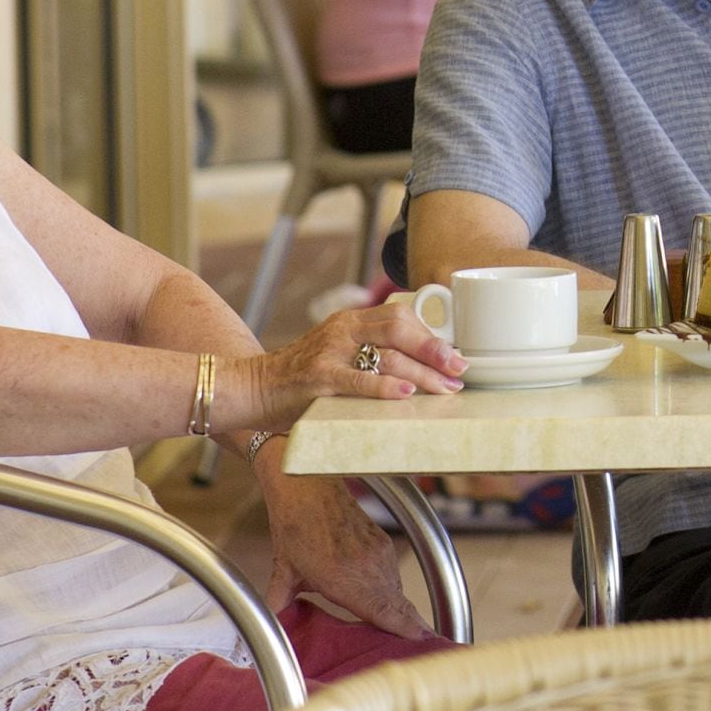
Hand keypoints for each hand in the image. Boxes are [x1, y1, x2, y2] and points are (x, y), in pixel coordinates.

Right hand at [249, 301, 464, 422]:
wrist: (251, 388)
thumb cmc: (300, 379)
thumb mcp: (338, 355)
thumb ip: (370, 355)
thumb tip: (420, 371)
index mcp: (351, 321)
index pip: (400, 317)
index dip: (432, 335)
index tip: (456, 355)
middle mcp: (342, 329)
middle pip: (399, 330)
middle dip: (435, 350)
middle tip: (459, 370)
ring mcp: (329, 352)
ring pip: (385, 354)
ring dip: (421, 372)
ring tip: (444, 388)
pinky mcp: (316, 377)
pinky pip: (356, 379)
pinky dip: (383, 385)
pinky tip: (404, 393)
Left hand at [255, 470, 431, 639]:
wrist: (309, 486)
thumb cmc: (294, 527)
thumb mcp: (283, 571)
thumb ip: (280, 604)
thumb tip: (271, 626)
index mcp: (341, 576)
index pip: (380, 609)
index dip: (402, 626)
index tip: (421, 638)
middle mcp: (366, 565)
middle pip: (397, 603)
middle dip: (410, 624)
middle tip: (425, 641)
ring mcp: (378, 551)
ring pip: (396, 589)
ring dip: (400, 608)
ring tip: (411, 628)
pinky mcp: (382, 542)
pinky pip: (393, 574)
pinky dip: (393, 589)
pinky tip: (391, 601)